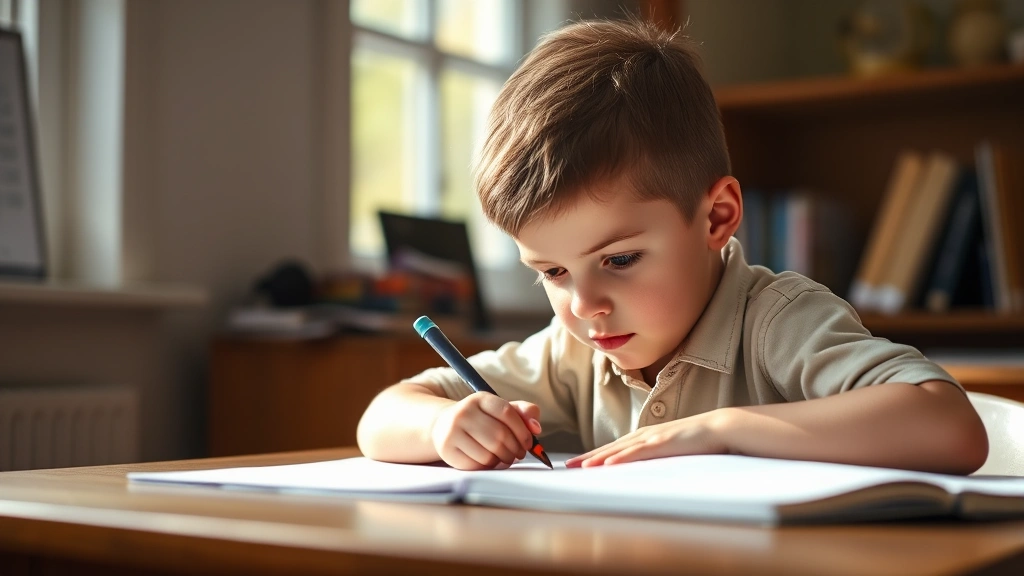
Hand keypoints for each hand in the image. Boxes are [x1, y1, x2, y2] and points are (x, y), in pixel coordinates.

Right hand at [431, 392, 541, 469]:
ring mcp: (452, 431)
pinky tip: (490, 460)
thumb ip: (523, 413)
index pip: (507, 413)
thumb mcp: (499, 410)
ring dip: (503, 460)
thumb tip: (536, 427)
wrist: (443, 425)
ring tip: (505, 457)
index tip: (529, 442)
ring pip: (489, 453)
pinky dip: (489, 466)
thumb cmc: (480, 420)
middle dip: (515, 449)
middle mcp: (463, 412)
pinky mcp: (447, 450)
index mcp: (479, 399)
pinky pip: (477, 465)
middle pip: (500, 435)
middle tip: (519, 454)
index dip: (523, 431)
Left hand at [566, 409, 730, 467]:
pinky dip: (621, 458)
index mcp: (646, 437)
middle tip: (568, 466)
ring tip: (581, 466)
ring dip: (599, 458)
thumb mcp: (671, 448)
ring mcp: (653, 437)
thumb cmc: (698, 439)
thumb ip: (657, 454)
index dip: (594, 456)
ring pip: (620, 449)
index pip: (614, 448)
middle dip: (588, 457)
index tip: (577, 464)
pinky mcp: (663, 442)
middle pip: (611, 448)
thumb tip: (645, 468)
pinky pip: (638, 452)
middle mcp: (645, 435)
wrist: (720, 427)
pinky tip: (607, 464)